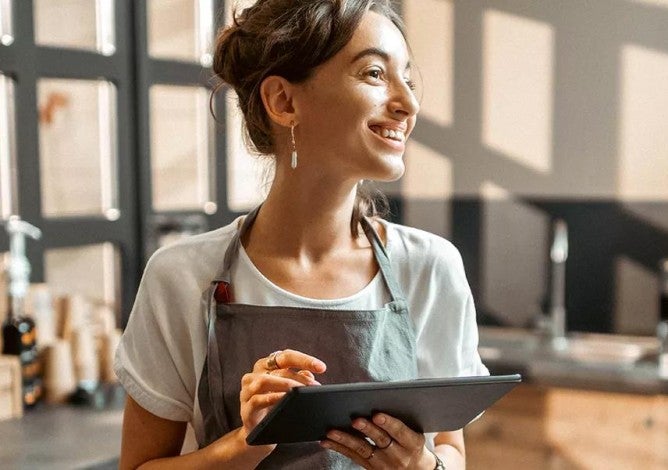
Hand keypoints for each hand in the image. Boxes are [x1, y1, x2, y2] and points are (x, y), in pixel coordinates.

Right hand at [239, 349, 326, 445]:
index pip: (286, 356)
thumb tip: (311, 375)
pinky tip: (285, 400)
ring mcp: (247, 391)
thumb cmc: (275, 408)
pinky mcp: (245, 408)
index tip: (322, 367)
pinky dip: (273, 398)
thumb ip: (299, 380)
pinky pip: (257, 400)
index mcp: (266, 366)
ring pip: (264, 381)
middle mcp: (254, 375)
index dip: (305, 360)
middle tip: (315, 386)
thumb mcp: (289, 392)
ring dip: (285, 385)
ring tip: (301, 392)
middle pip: (278, 369)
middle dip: (299, 378)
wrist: (259, 434)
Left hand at [320, 413, 435, 468]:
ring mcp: (383, 464)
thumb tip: (382, 396)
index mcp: (412, 443)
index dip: (388, 423)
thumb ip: (402, 418)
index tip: (377, 415)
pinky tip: (326, 441)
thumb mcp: (416, 433)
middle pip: (380, 440)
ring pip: (362, 449)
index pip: (400, 432)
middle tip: (355, 420)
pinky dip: (339, 448)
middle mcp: (398, 455)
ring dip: (345, 440)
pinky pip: (353, 457)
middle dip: (367, 430)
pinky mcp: (371, 469)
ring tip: (332, 431)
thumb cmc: (413, 444)